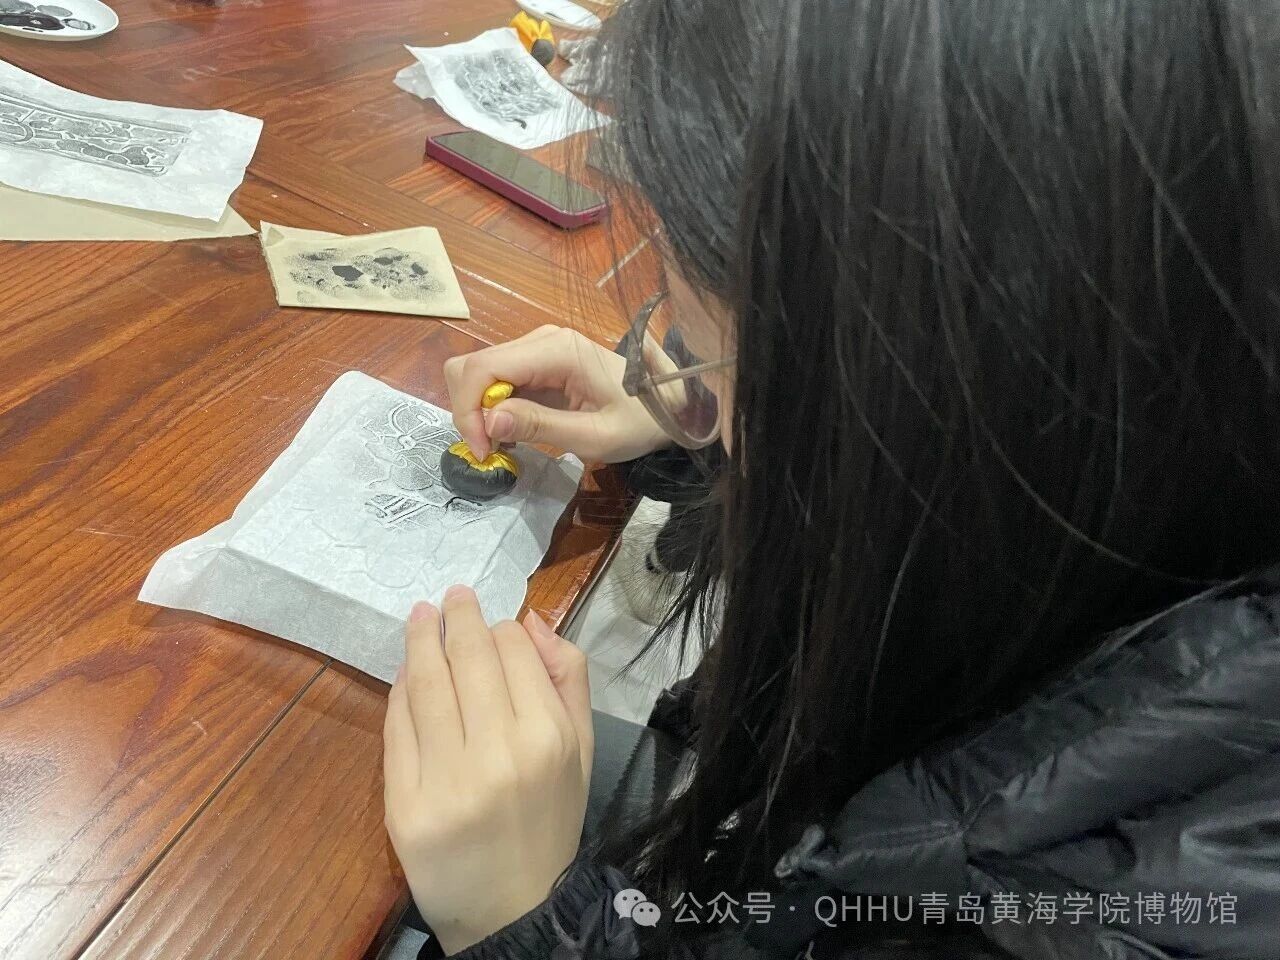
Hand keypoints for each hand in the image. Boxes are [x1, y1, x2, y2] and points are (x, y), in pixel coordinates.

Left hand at [383, 586, 593, 954]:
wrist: (514, 909)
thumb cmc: (551, 822)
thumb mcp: (583, 751)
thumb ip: (567, 680)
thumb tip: (530, 621)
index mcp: (548, 737)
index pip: (514, 652)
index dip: (501, 628)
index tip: (493, 623)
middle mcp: (498, 754)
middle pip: (467, 658)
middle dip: (456, 617)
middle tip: (450, 596)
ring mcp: (446, 780)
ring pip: (426, 685)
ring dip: (419, 641)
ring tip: (419, 616)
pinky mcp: (404, 806)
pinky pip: (396, 729)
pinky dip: (399, 692)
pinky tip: (405, 672)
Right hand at [443, 325, 671, 462]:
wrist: (669, 407)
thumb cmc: (640, 423)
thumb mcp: (595, 437)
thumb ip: (541, 426)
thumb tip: (488, 422)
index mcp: (556, 351)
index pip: (484, 368)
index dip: (469, 410)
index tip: (483, 450)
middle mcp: (541, 340)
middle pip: (473, 366)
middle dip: (470, 411)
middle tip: (490, 450)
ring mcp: (538, 348)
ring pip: (479, 372)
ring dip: (479, 411)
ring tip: (504, 444)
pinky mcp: (538, 363)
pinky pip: (498, 381)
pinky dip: (493, 408)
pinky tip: (514, 432)